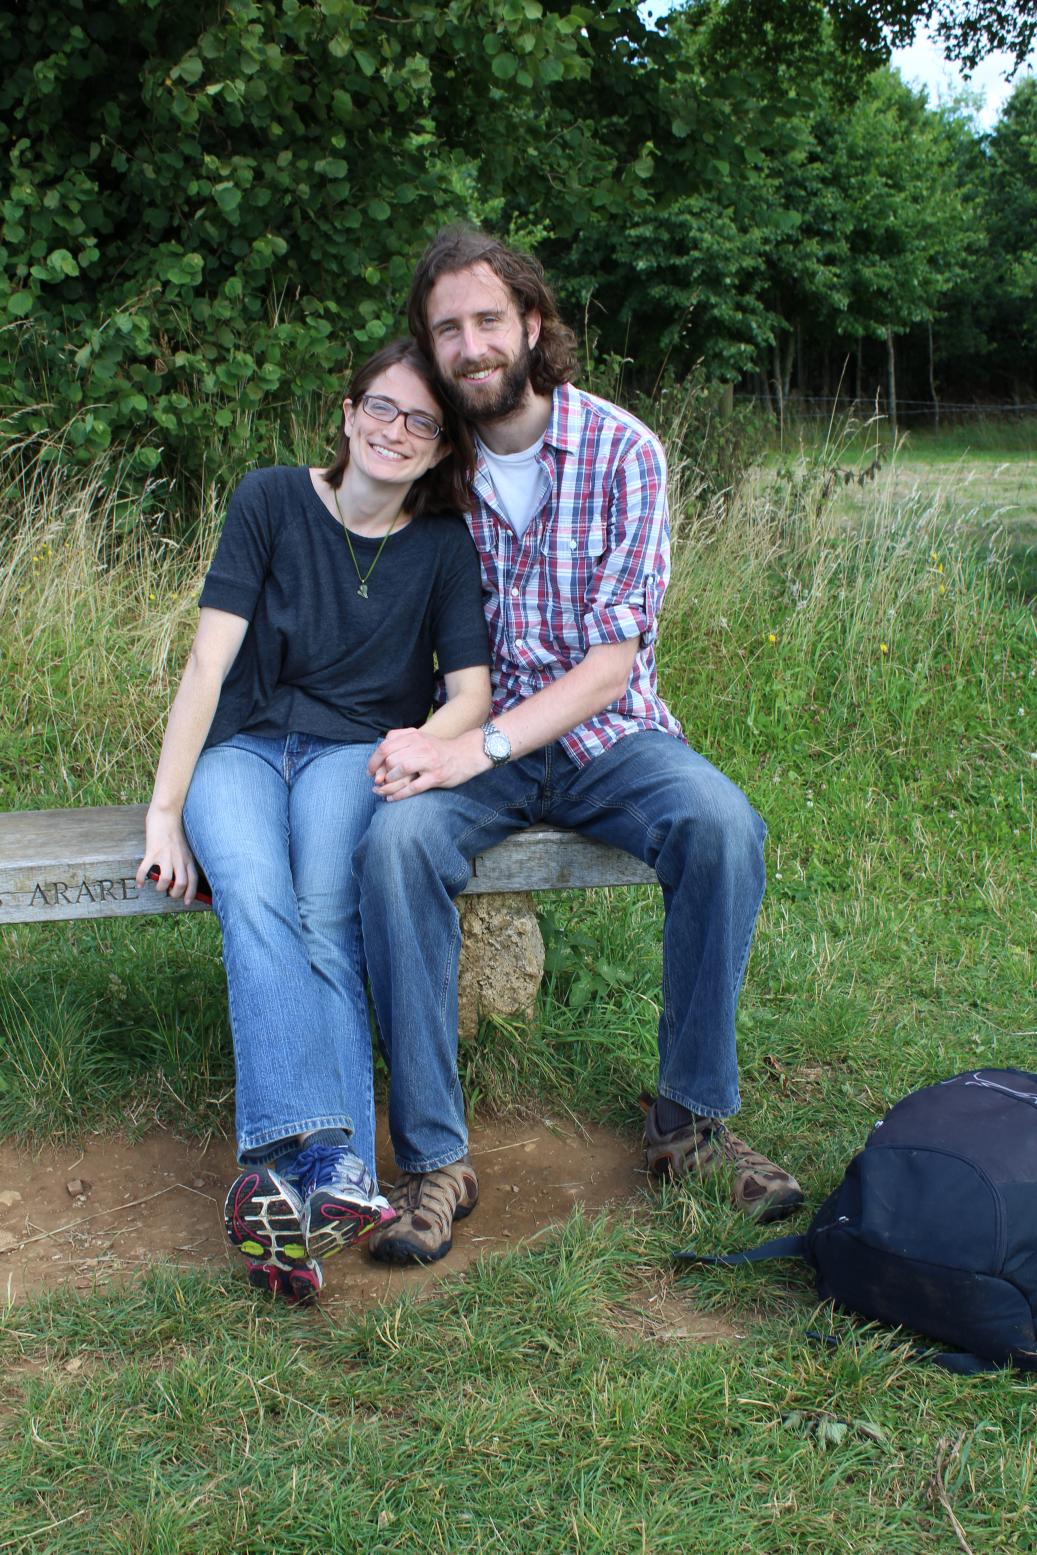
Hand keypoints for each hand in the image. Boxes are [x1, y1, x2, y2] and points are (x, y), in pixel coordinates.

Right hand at [136, 805, 199, 904]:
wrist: (166, 814)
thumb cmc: (175, 830)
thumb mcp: (185, 846)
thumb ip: (184, 860)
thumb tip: (181, 875)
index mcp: (188, 858)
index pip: (193, 880)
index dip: (191, 893)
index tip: (187, 902)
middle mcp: (179, 858)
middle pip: (180, 884)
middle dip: (175, 894)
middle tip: (169, 893)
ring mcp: (165, 855)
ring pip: (165, 880)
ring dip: (160, 887)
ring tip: (157, 886)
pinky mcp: (152, 852)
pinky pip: (145, 870)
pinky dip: (140, 879)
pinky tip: (139, 884)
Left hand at [369, 727, 485, 800]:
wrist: (466, 754)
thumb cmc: (438, 749)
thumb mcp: (420, 738)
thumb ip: (400, 741)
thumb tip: (379, 756)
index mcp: (414, 736)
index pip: (385, 746)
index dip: (373, 760)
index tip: (369, 771)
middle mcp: (420, 747)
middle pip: (390, 759)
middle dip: (379, 773)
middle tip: (377, 782)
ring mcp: (429, 762)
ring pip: (400, 770)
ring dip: (389, 782)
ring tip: (383, 790)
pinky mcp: (436, 776)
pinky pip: (413, 787)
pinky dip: (399, 795)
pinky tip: (391, 799)